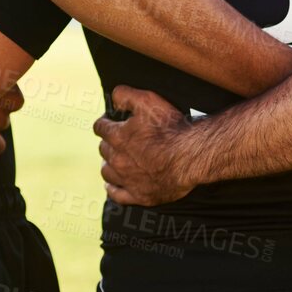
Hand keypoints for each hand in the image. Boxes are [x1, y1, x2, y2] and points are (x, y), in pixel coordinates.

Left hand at [93, 85, 194, 205]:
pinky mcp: (139, 195)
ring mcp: (127, 179)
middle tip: (119, 139)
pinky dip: (112, 189)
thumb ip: (126, 95)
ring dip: (109, 164)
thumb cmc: (171, 128)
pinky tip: (112, 185)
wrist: (191, 157)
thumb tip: (113, 98)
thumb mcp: (148, 100)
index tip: (111, 120)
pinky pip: (117, 195)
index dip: (105, 122)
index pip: (100, 127)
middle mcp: (118, 159)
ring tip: (115, 160)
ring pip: (106, 172)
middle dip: (109, 142)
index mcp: (117, 137)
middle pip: (103, 149)